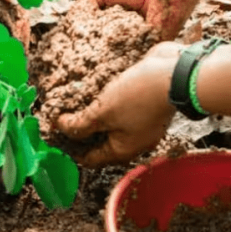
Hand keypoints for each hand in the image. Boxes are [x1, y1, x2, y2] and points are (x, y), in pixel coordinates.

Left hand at [56, 42, 182, 166]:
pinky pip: (122, 106)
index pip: (90, 158)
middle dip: (82, 128)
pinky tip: (98, 88)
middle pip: (101, 140)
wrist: (176, 73)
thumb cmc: (141, 96)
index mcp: (123, 149)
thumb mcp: (103, 112)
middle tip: (62, 114)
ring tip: (76, 99)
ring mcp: (142, 121)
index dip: (70, 147)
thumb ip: (80, 124)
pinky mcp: (146, 103)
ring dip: (95, 112)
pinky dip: (109, 101)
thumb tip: (60, 128)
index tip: (54, 134)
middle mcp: (134, 140)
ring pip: (111, 122)